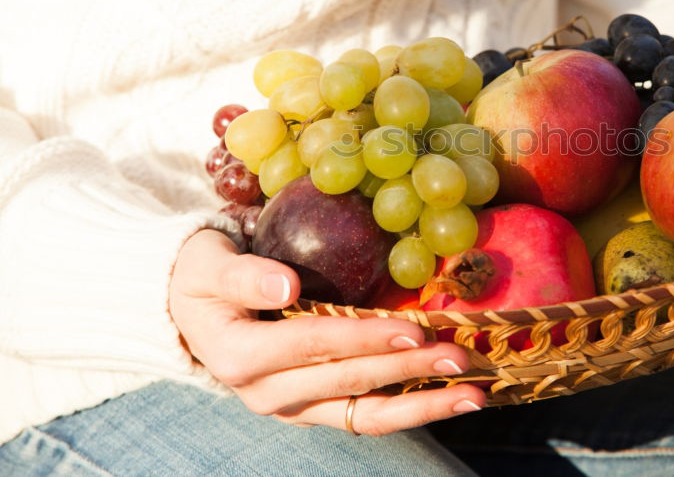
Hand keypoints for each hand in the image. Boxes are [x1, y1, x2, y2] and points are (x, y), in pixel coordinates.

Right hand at [168, 230, 485, 434]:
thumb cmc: (202, 277)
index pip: (313, 346)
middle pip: (350, 382)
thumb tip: (286, 285)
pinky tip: (452, 398)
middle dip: (410, 371)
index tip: (413, 329)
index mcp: (240, 357)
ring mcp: (295, 408)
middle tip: (461, 355)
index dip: (364, 339)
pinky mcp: (315, 410)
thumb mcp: (207, 265)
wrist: (191, 311)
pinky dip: (411, 410)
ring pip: (366, 414)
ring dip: (423, 405)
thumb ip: (242, 276)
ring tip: (474, 393)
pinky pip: (367, 416)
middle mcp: (268, 393)